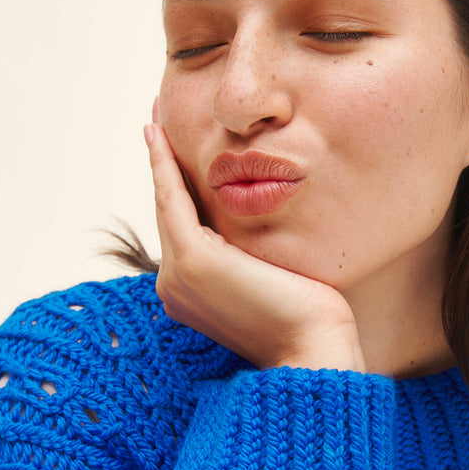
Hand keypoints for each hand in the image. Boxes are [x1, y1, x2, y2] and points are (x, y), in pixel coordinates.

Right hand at [145, 122, 365, 371]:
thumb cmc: (308, 319)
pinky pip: (172, 200)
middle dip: (162, 167)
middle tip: (155, 124)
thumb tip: (258, 225)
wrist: (314, 349)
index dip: (175, 189)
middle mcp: (174, 286)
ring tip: (155, 120)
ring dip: (158, 158)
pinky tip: (159, 135)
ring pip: (167, 203)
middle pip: (169, 213)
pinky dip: (164, 165)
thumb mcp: (272, 277)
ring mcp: (179, 275)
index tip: (170, 153)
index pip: (183, 230)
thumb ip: (252, 254)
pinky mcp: (194, 260)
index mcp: (191, 293)